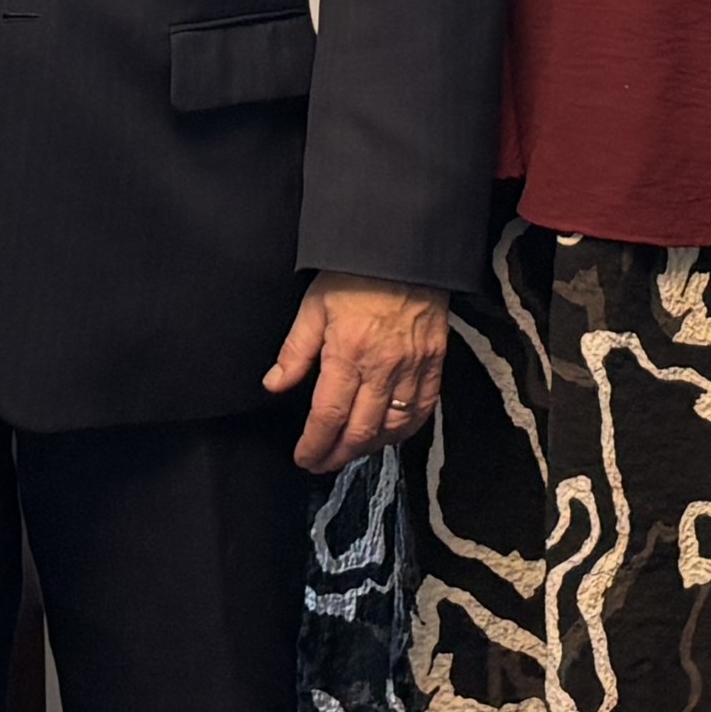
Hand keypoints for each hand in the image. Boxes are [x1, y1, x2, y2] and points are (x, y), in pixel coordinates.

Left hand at [262, 275, 448, 473]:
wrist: (405, 248)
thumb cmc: (356, 274)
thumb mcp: (313, 307)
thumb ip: (295, 351)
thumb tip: (276, 384)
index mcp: (348, 354)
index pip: (328, 416)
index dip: (314, 445)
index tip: (304, 458)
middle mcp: (383, 367)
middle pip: (361, 430)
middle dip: (339, 455)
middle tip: (323, 463)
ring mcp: (413, 366)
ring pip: (394, 427)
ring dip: (370, 447)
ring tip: (352, 450)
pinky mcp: (434, 361)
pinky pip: (423, 408)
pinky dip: (406, 429)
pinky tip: (390, 434)